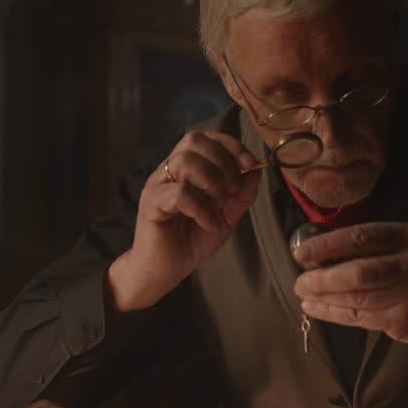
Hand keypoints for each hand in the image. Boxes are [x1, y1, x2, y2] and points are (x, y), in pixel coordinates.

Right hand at [108, 131, 259, 311]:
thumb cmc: (192, 239)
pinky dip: (201, 209)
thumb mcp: (226, 215)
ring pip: (185, 161)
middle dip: (223, 162)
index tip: (249, 164)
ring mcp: (158, 184)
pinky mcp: (151, 203)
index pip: (207, 137)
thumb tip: (256, 170)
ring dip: (212, 183)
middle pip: (194, 140)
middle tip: (231, 191)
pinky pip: (179, 193)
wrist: (166, 269)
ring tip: (217, 207)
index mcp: (187, 167)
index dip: (231, 145)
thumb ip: (241, 194)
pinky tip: (207, 223)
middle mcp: (170, 170)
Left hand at [291, 222, 407, 352]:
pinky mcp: (404, 318)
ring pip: (357, 297)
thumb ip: (370, 249)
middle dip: (322, 278)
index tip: (301, 253)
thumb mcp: (404, 250)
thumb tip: (318, 254)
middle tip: (300, 281)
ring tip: (304, 295)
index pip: (361, 237)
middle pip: (358, 271)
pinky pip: (360, 316)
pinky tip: (316, 309)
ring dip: (324, 298)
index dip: (327, 245)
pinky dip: (333, 313)